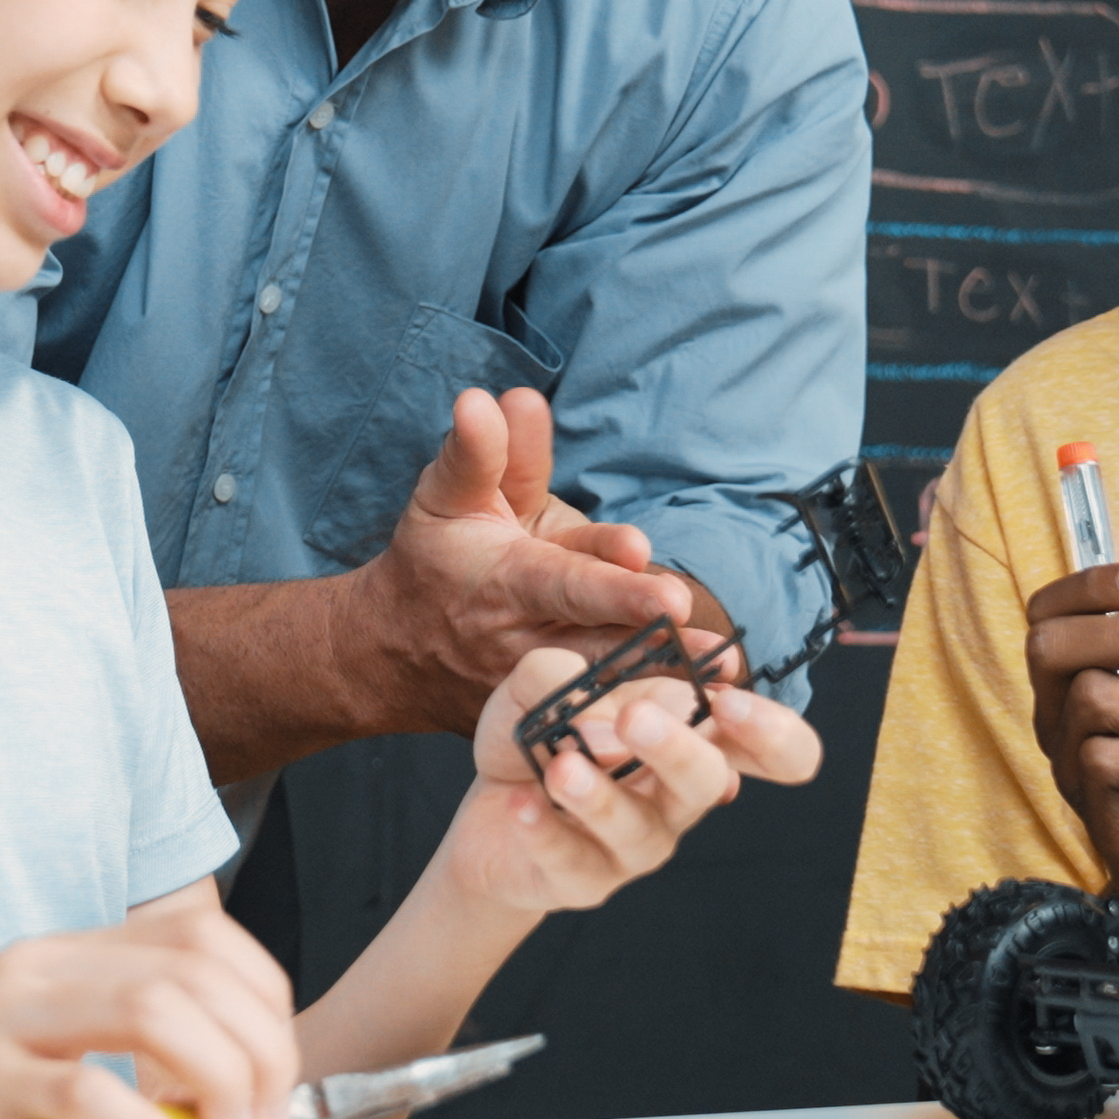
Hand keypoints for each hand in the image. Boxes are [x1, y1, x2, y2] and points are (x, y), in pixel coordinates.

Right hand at [0, 894, 297, 1118]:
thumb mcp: (38, 1063)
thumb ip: (118, 1062)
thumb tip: (220, 1096)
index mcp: (59, 957)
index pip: (202, 938)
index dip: (262, 1002)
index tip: (274, 1070)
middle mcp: (35, 971)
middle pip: (194, 973)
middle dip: (257, 1049)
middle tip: (261, 1117)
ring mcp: (2, 1019)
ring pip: (156, 1011)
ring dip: (219, 1080)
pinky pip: (87, 1093)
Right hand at [352, 388, 699, 734]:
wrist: (393, 654)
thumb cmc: (434, 560)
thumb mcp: (445, 497)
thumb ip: (483, 453)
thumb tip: (497, 399)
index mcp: (507, 584)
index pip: (565, 582)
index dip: (608, 580)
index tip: (649, 564)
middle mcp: (529, 643)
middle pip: (598, 641)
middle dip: (649, 639)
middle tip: (707, 640)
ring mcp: (544, 690)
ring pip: (611, 685)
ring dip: (668, 680)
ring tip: (724, 669)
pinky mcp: (555, 718)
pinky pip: (605, 719)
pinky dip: (648, 713)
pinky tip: (702, 714)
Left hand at [434, 646, 822, 916]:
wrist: (489, 803)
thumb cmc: (542, 734)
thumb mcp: (540, 684)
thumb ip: (560, 675)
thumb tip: (601, 731)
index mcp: (693, 737)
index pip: (774, 749)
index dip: (772, 732)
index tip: (727, 702)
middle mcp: (677, 795)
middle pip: (712, 782)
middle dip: (680, 750)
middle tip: (636, 717)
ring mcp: (635, 844)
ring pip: (640, 829)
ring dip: (602, 797)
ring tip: (562, 767)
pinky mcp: (585, 880)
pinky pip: (574, 861)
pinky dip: (547, 832)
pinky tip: (522, 805)